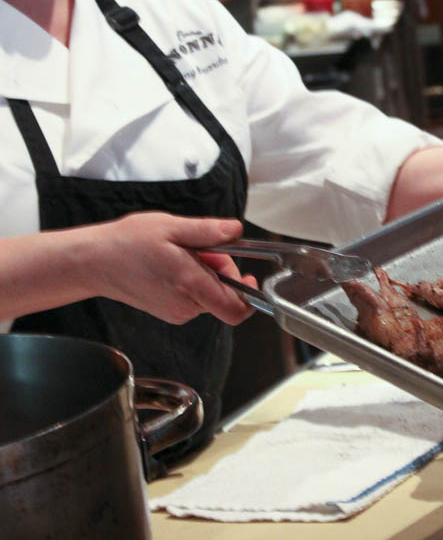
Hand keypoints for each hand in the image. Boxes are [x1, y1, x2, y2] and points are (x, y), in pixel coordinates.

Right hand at [86, 212, 257, 325]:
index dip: (250, 296)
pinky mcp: (169, 311)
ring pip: (209, 295)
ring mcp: (176, 312)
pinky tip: (173, 264)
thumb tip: (236, 231)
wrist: (95, 262)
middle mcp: (185, 305)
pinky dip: (193, 281)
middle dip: (222, 270)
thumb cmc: (128, 243)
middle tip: (201, 248)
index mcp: (190, 284)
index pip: (235, 309)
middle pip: (224, 295)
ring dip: (206, 274)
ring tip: (181, 253)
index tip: (249, 276)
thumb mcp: (171, 227)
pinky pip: (195, 297)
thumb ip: (208, 231)